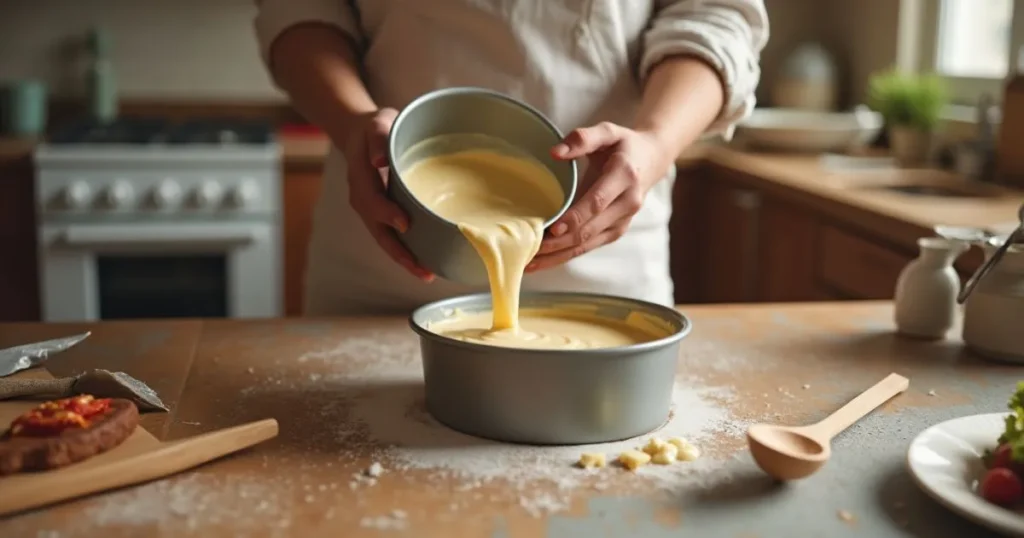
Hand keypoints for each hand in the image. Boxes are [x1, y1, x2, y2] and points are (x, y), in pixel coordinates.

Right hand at [343, 108, 433, 281]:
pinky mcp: (380, 215)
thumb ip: (378, 137)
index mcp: (360, 177)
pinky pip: (390, 236)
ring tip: (426, 274)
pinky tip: (424, 262)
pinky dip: (405, 251)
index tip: (405, 223)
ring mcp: (370, 210)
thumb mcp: (377, 123)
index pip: (371, 200)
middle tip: (422, 268)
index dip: (386, 213)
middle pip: (378, 231)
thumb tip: (378, 161)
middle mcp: (362, 199)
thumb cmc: (374, 128)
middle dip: (399, 252)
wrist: (359, 135)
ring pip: (384, 239)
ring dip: (404, 258)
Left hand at [527, 122, 672, 271]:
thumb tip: (555, 152)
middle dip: (559, 243)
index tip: (552, 229)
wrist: (652, 160)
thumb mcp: (607, 131)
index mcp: (625, 176)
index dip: (575, 217)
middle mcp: (628, 203)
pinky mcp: (616, 231)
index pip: (598, 202)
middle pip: (590, 229)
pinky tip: (544, 261)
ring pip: (588, 244)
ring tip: (530, 264)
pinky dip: (565, 255)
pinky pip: (589, 246)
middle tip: (530, 250)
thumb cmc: (623, 144)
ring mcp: (623, 221)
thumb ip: (582, 138)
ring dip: (558, 256)